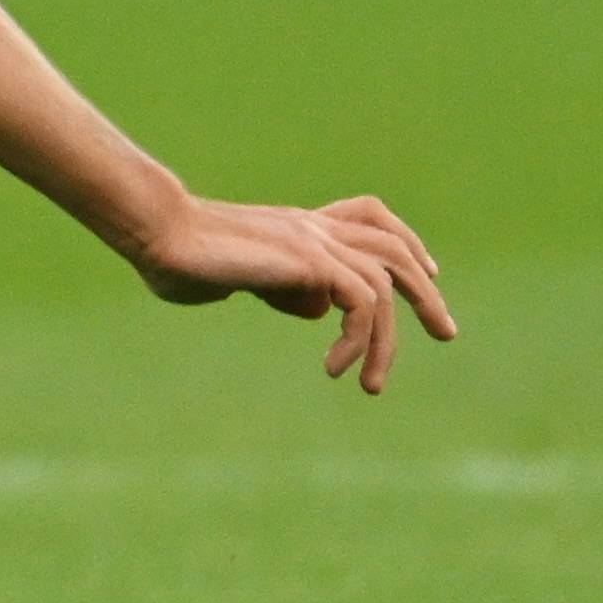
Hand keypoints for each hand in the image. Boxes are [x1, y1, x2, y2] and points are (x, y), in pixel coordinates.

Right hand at [121, 191, 458, 392]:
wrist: (156, 233)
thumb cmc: (173, 258)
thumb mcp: (237, 281)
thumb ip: (279, 290)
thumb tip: (316, 306)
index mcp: (296, 227)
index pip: (369, 217)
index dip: (405, 243)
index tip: (428, 274)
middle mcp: (311, 227)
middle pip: (392, 245)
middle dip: (425, 293)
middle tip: (446, 334)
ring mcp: (312, 239)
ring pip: (385, 280)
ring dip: (387, 340)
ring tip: (370, 385)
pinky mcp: (309, 260)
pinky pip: (362, 301)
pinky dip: (358, 340)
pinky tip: (333, 367)